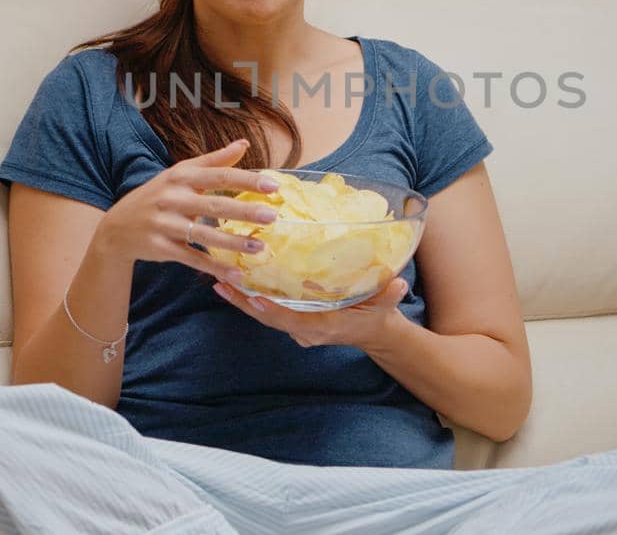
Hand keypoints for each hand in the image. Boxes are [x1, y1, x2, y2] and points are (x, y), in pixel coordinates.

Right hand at [89, 139, 280, 283]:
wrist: (118, 227)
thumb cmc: (158, 196)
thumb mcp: (181, 173)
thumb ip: (214, 161)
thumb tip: (245, 144)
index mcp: (181, 176)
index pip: (219, 176)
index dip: (247, 180)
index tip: (273, 186)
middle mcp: (172, 198)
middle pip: (214, 205)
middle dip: (244, 212)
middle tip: (272, 217)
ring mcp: (165, 224)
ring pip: (204, 235)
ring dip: (233, 243)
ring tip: (259, 248)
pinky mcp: (162, 247)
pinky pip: (192, 258)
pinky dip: (214, 267)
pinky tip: (235, 274)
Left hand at [211, 276, 409, 349]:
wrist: (375, 334)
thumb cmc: (378, 316)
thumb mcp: (386, 305)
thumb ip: (390, 295)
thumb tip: (398, 285)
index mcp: (323, 327)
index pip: (293, 320)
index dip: (274, 310)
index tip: (254, 297)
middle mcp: (305, 331)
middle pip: (269, 319)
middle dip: (245, 303)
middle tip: (221, 284)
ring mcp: (298, 329)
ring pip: (265, 316)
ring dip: (242, 300)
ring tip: (219, 282)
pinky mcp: (295, 322)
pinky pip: (270, 312)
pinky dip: (252, 300)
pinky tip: (235, 284)